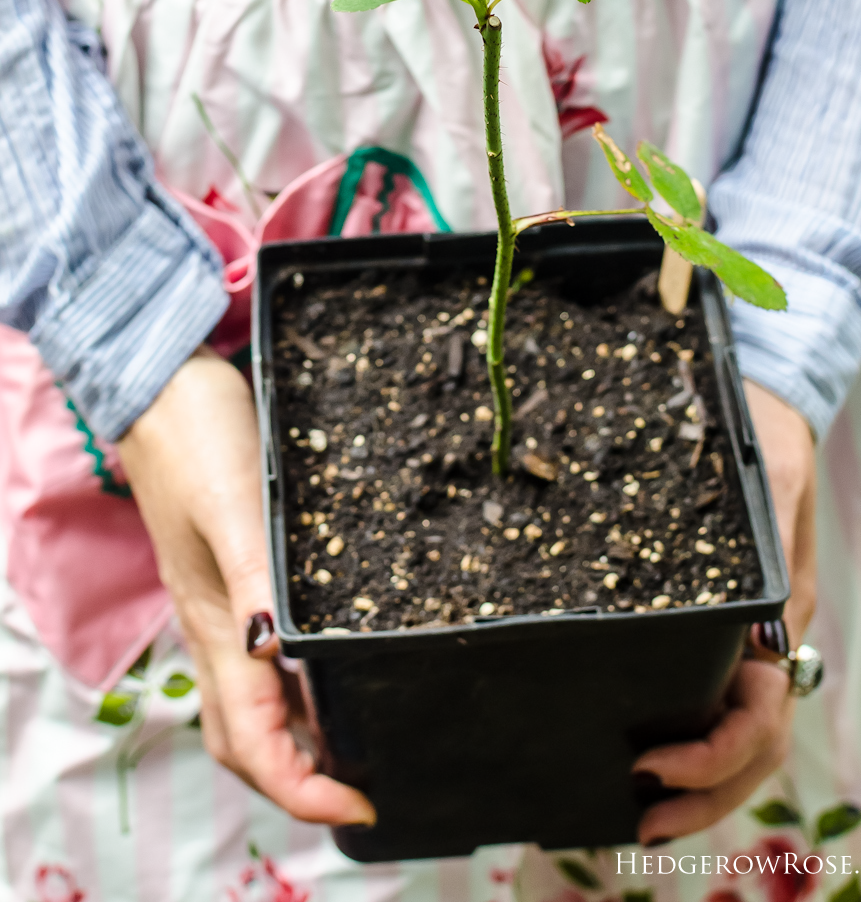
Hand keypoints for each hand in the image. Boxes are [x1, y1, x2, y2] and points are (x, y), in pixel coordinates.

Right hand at [118, 345, 375, 825]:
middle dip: (301, 779)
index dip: (304, 790)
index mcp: (217, 624)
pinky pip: (262, 657)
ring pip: (254, 703)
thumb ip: (258, 583)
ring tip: (358, 740)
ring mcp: (220, 603)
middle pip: (248, 740)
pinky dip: (297, 683)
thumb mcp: (237, 509)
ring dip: (300, 738)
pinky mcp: (231, 574)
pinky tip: (330, 663)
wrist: (164, 386)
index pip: (254, 742)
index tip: (361, 805)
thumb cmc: (198, 441)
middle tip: (365, 783)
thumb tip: (281, 657)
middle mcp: (216, 627)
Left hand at [632, 379, 815, 843]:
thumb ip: (769, 534)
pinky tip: (639, 758)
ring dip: (697, 789)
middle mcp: (764, 642)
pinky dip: (686, 747)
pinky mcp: (712, 628)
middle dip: (703, 797)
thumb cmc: (764, 438)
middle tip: (641, 825)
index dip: (714, 755)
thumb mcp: (771, 475)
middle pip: (750, 751)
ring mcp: (742, 641)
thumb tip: (759, 613)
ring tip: (637, 816)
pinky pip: (707, 703)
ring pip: (733, 740)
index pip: (761, 718)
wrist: (761, 409)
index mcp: (782, 620)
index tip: (652, 762)